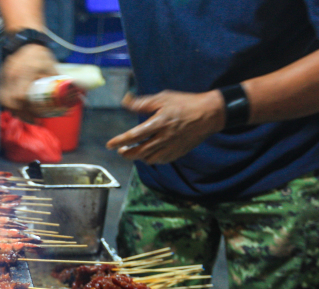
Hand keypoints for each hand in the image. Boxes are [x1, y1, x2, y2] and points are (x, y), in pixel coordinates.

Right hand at [0, 43, 57, 121]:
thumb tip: (67, 96)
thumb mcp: (50, 67)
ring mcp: (4, 77)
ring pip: (3, 100)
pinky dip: (9, 103)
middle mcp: (11, 76)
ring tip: (26, 115)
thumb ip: (56, 81)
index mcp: (23, 73)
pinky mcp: (1, 78)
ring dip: (14, 110)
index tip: (37, 116)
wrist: (26, 41)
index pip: (19, 97)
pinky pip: (1, 95)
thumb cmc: (39, 53)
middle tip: (32, 119)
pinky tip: (18, 107)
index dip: (27, 109)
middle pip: (9, 102)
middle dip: (20, 114)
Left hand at [107, 90, 225, 164]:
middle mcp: (165, 137)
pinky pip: (161, 160)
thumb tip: (125, 100)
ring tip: (132, 151)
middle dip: (127, 153)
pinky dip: (151, 159)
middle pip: (140, 151)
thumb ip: (142, 102)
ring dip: (138, 157)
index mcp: (160, 122)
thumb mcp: (163, 98)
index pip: (135, 135)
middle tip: (120, 150)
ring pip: (149, 158)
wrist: (208, 114)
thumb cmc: (185, 103)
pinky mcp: (178, 152)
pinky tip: (148, 154)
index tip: (110, 145)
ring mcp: (172, 147)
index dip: (120, 141)